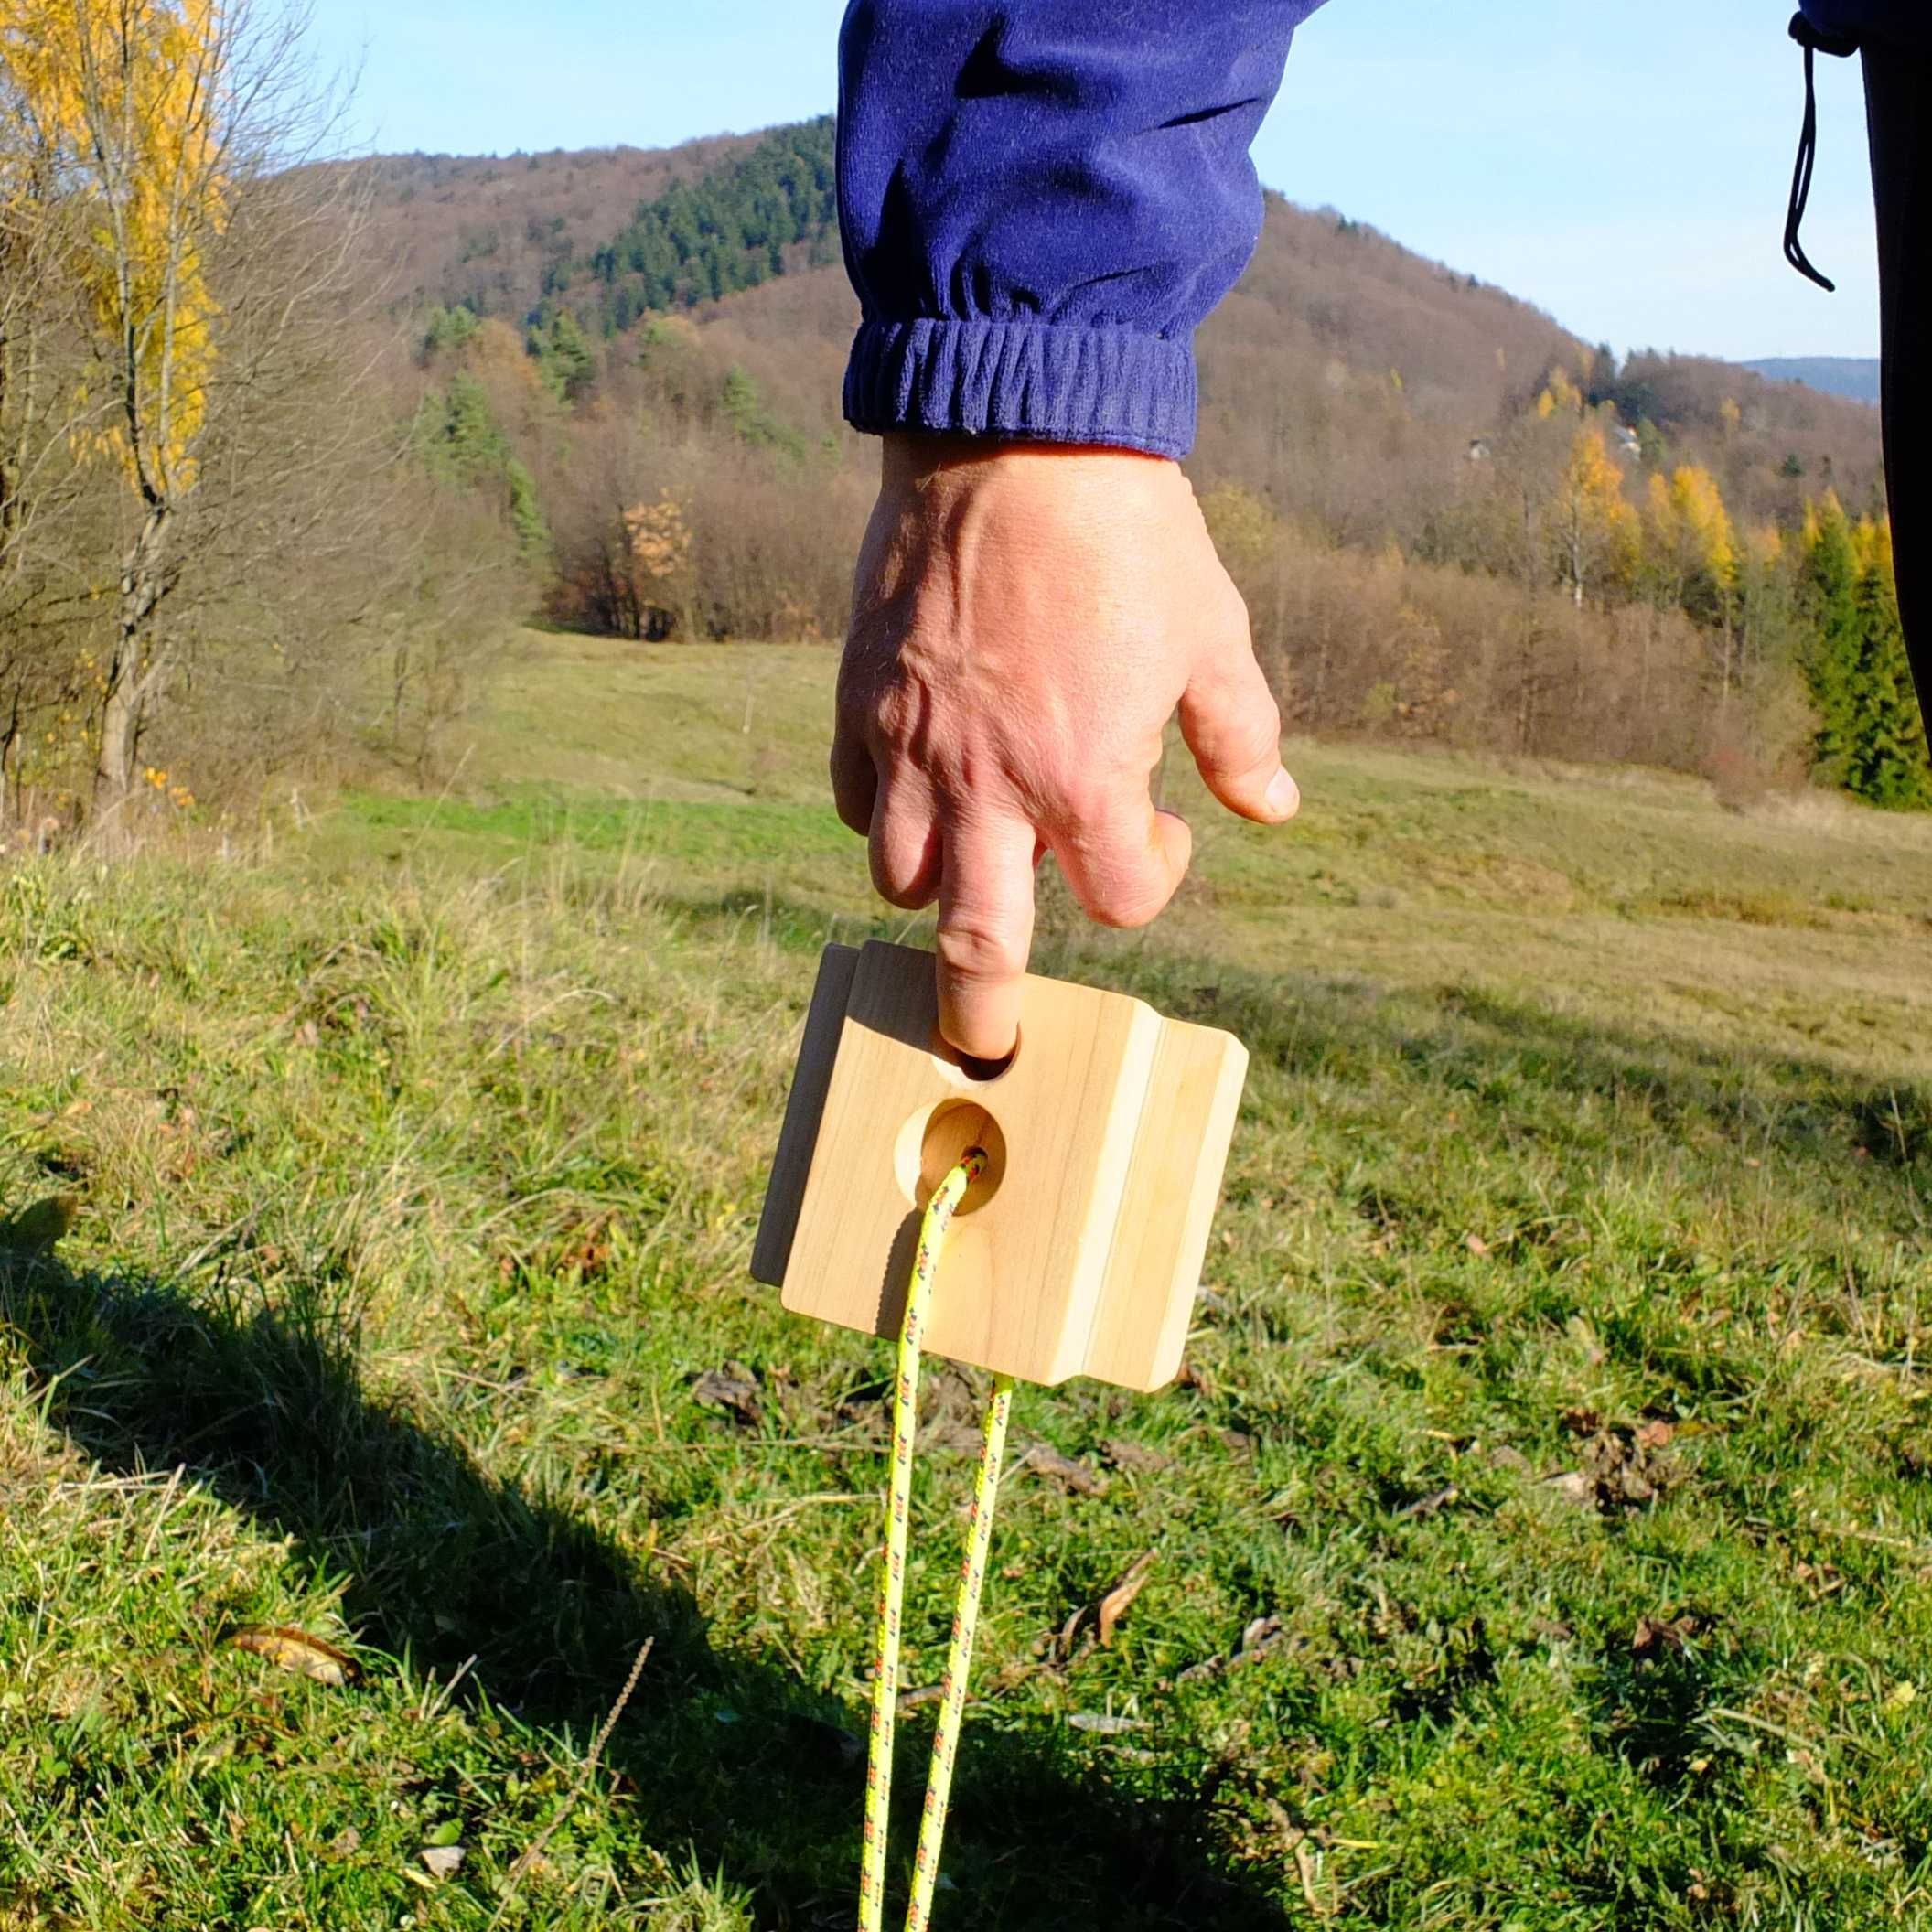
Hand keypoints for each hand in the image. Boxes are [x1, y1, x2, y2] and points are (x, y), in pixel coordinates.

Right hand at [832, 435, 1297, 1058]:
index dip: (1154, 875)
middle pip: (977, 947)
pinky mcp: (861, 701)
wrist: (1015, 429)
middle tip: (988, 1046)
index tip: (1164, 828)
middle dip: (983, 1015)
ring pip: (904, 880)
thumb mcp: (1212, 634)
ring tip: (975, 861)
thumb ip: (1241, 735)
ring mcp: (915, 747)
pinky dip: (889, 819)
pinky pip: (859, 802)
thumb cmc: (1129, 533)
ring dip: (943, 891)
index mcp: (1087, 777)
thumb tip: (1272, 808)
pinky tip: (923, 789)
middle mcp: (991, 784)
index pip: (1121, 897)